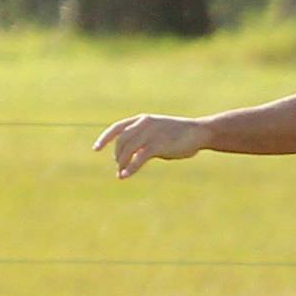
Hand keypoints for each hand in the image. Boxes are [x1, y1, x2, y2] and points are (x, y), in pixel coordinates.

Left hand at [92, 114, 209, 178]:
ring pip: (127, 150)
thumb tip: (132, 156)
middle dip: (117, 155)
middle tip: (119, 166)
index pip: (117, 128)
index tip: (96, 149)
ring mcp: (151, 134)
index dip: (104, 138)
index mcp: (142, 119)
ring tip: (121, 173)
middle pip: (121, 141)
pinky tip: (126, 175)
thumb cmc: (179, 134)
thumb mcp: (158, 132)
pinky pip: (139, 158)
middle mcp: (144, 124)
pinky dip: (130, 168)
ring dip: (121, 163)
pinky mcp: (158, 145)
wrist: (199, 132)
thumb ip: (143, 140)